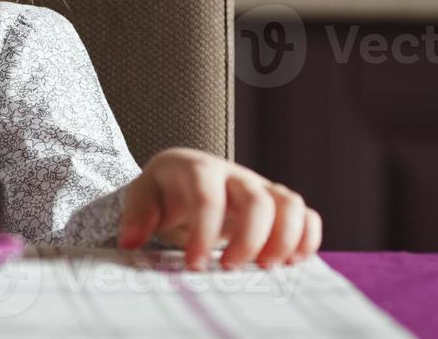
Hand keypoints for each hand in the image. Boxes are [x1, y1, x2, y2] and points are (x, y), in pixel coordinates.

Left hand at [117, 148, 321, 269]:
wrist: (182, 180)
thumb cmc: (164, 191)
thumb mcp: (142, 197)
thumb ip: (136, 215)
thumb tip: (131, 242)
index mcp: (197, 169)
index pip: (207, 197)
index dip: (203, 233)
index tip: (194, 265)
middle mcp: (234, 175)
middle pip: (257, 199)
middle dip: (249, 239)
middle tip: (229, 269)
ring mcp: (260, 187)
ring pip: (290, 203)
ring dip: (285, 239)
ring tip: (265, 268)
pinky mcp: (277, 204)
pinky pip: (306, 215)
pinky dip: (307, 239)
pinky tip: (290, 263)